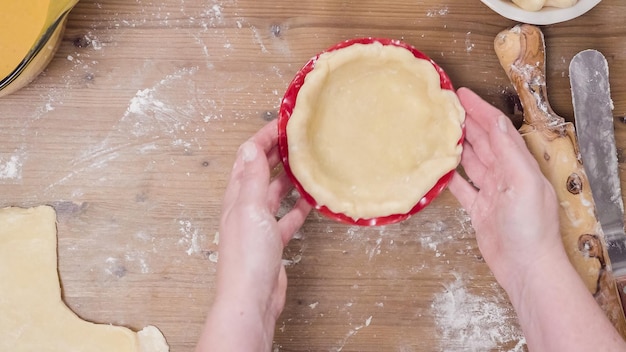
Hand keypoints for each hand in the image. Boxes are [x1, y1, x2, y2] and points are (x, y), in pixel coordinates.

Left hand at [196, 119, 311, 351]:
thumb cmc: (248, 257)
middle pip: (259, 173)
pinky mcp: (271, 242)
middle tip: (296, 139)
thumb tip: (249, 146)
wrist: (251, 298)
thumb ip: (252, 179)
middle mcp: (245, 208)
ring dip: (286, 178)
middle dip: (274, 153)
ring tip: (304, 164)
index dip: (263, 138)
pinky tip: (308, 202)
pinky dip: (296, 208)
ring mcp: (258, 226)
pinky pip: (285, 218)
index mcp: (237, 197)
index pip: (248, 157)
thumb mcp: (250, 209)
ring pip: (273, 194)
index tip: (282, 123)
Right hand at [448, 88, 625, 350]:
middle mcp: (506, 176)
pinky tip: (438, 168)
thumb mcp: (524, 183)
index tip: (462, 94)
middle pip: (484, 142)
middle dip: (467, 123)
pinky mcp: (479, 211)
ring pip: (472, 162)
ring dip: (458, 146)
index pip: (498, 130)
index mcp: (519, 165)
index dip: (481, 110)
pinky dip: (450, 177)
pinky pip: (462, 188)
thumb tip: (494, 123)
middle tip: (445, 108)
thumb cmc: (530, 227)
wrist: (526, 267)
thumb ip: (509, 152)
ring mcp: (492, 193)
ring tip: (439, 131)